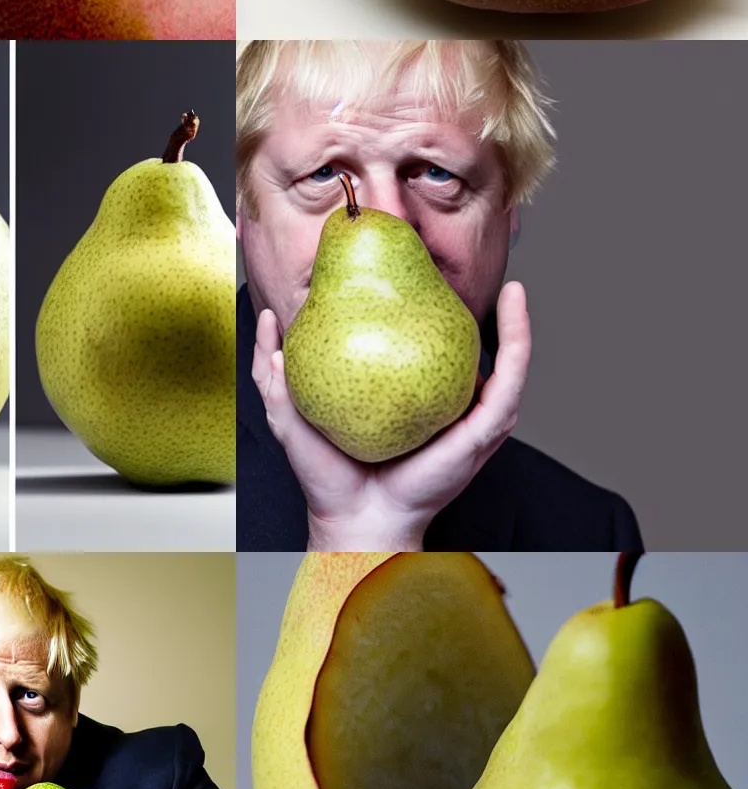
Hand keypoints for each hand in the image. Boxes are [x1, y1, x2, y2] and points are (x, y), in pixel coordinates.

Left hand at [253, 282, 530, 550]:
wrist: (352, 517)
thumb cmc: (327, 473)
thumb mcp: (290, 411)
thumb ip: (276, 371)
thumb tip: (269, 319)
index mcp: (410, 398)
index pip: (424, 347)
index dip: (429, 310)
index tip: (420, 271)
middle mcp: (446, 404)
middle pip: (469, 351)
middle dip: (483, 313)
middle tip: (478, 275)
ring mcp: (468, 417)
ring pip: (504, 361)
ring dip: (517, 321)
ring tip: (516, 286)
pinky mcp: (485, 428)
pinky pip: (509, 378)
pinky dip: (519, 340)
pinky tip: (517, 306)